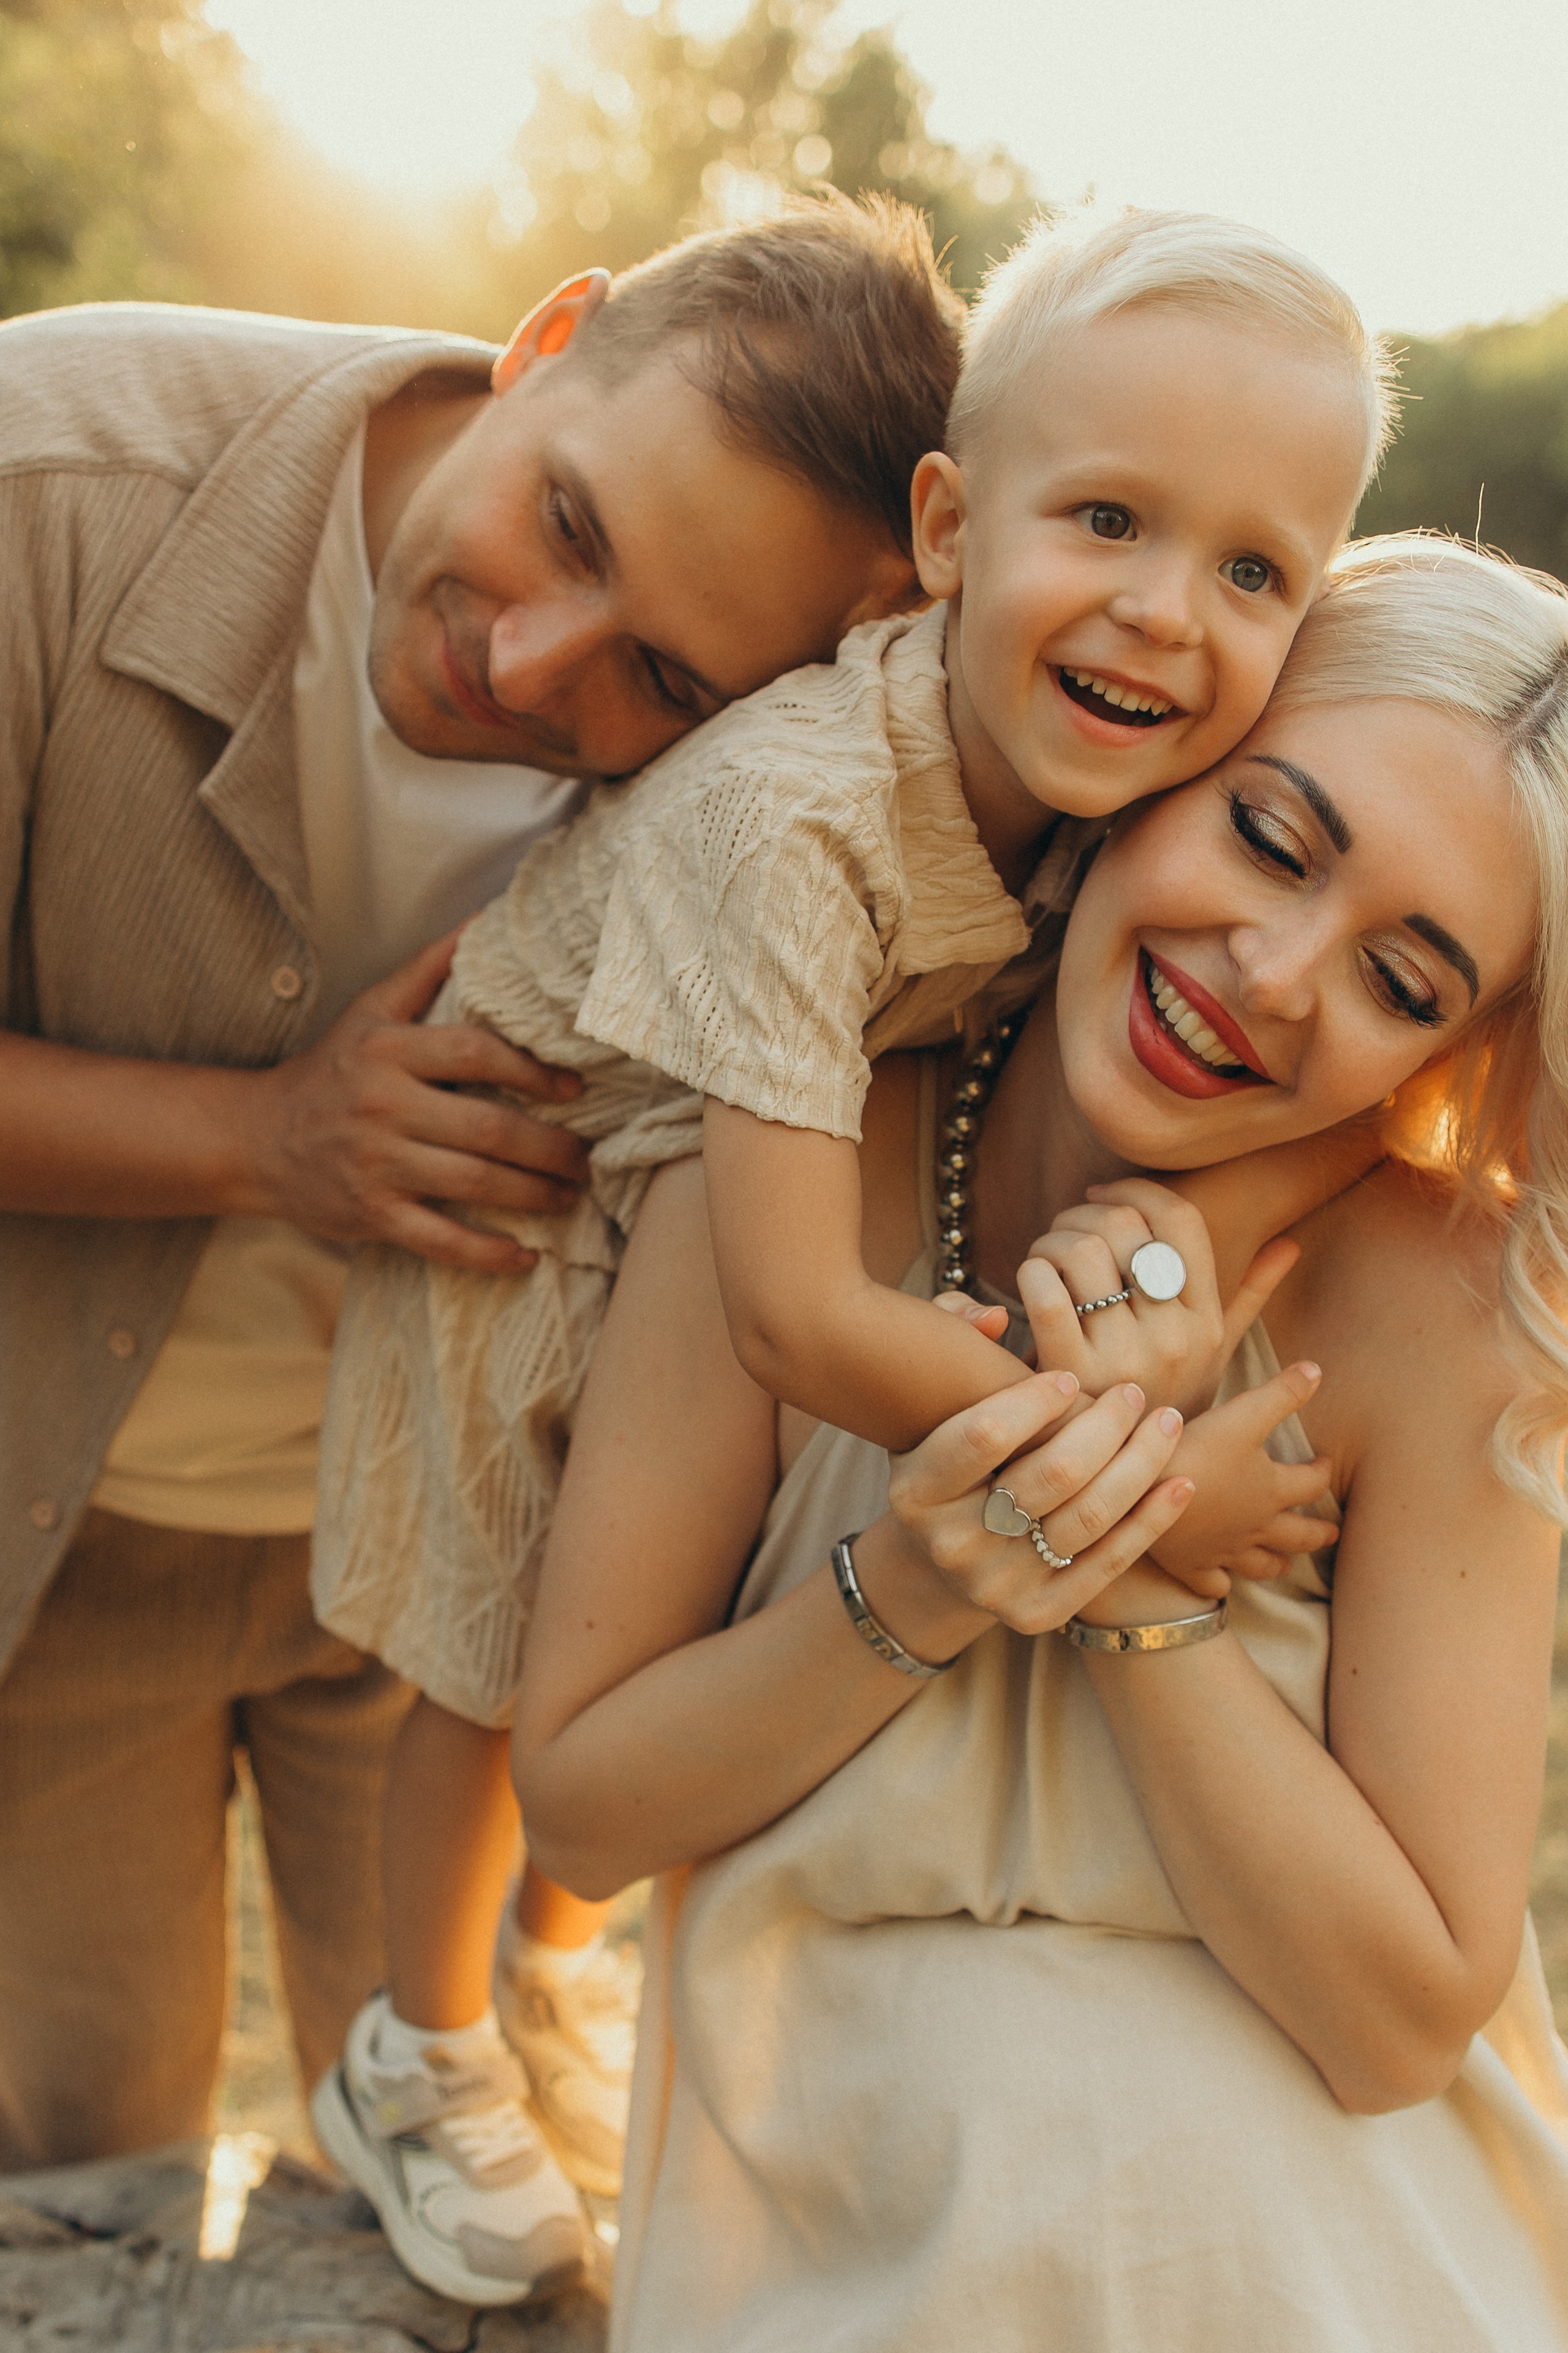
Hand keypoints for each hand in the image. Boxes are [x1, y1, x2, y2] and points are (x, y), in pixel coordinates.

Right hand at [239, 933, 588, 1270]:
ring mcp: (377, 1164)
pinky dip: (487, 1253)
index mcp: (388, 1051)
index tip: (575, 1089)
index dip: (534, 1072)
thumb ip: (427, 969)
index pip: (477, 1054)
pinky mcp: (371, 1214)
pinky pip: (440, 1241)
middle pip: (488, 1128)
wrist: (257, 1139)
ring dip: (535, 1194)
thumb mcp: (369, 1010)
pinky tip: (525, 1257)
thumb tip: (484, 921)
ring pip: (474, 1184)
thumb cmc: (330, 1070)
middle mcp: (382, 1106)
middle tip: (587, 1157)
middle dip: (551, 1147)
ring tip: (571, 1194)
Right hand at [874, 1370, 1193, 1641]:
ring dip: (1139, 1463)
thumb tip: (989, 1314)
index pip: (983, 1436)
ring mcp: (994, 1587)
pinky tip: (1181, 1480)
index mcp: (913, 1491)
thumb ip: (951, 1346)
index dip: (1034, 1400)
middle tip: (1134, 1392)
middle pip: (1049, 1475)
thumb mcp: (933, 1411)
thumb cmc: (949, 1463)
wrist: (942, 1562)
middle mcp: (949, 1545)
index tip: (1073, 1376)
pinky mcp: (1038, 1615)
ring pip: (1088, 1517)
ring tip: (1167, 1422)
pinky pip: (1108, 1563)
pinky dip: (1151, 1520)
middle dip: (1104, 1426)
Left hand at [1020, 1178, 1299, 1415]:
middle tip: (1066, 1229)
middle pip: (1125, 1228)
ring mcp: (1123, 1357)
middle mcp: (1173, 1338)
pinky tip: (1032, 1280)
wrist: (1115, 1479)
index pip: (1180, 1221)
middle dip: (1083, 1215)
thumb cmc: (1161, 1401)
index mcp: (1205, 1322)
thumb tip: (1289, 1243)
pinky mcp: (1070, 1372)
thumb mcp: (1214, 1354)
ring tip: (1047, 1257)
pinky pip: (1045, 1291)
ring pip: (1082, 1252)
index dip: (1137, 1191)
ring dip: (1053, 1241)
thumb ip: (1249, 1296)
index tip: (1105, 1195)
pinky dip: (1032, 1271)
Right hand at [1149, 1361, 1338, 1595]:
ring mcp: (1223, 1551)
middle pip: (1297, 1536)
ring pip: (1259, 1565)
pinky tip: (1221, 1585)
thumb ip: (1282, 1394)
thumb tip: (1317, 1370)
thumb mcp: (1243, 1414)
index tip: (1325, 1464)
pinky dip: (1219, 1585)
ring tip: (1285, 1565)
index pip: (1311, 1484)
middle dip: (1316, 1533)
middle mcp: (1255, 1527)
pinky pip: (1210, 1583)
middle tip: (1331, 1534)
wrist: (1142, 1491)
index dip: (1321, 1473)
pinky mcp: (1190, 1565)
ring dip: (1275, 1564)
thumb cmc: (1195, 1451)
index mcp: (1271, 1491)